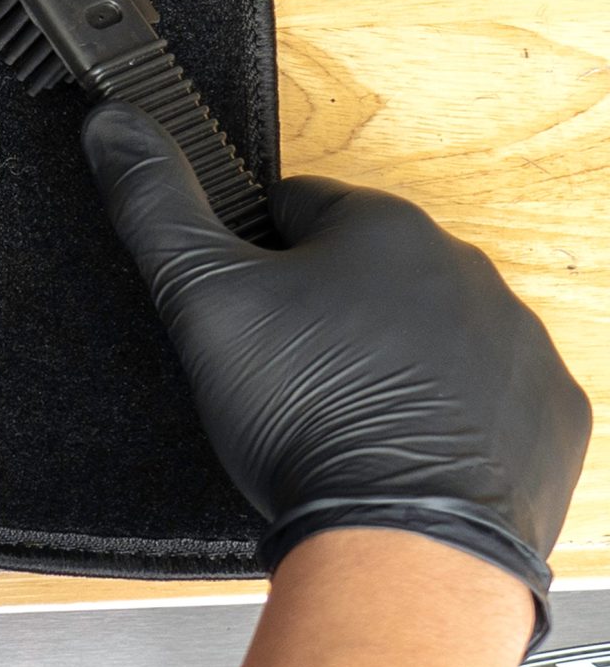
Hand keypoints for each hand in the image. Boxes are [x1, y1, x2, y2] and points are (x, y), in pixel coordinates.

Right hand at [84, 101, 590, 627]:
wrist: (400, 542)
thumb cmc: (306, 413)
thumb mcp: (202, 299)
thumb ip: (154, 205)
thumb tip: (115, 123)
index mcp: (385, 227)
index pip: (297, 206)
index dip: (251, 252)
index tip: (238, 308)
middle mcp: (468, 269)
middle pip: (371, 269)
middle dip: (326, 307)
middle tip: (282, 372)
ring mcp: (521, 344)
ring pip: (435, 331)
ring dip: (392, 358)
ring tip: (341, 419)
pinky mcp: (550, 417)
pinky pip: (493, 398)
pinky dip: (453, 417)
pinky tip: (406, 452)